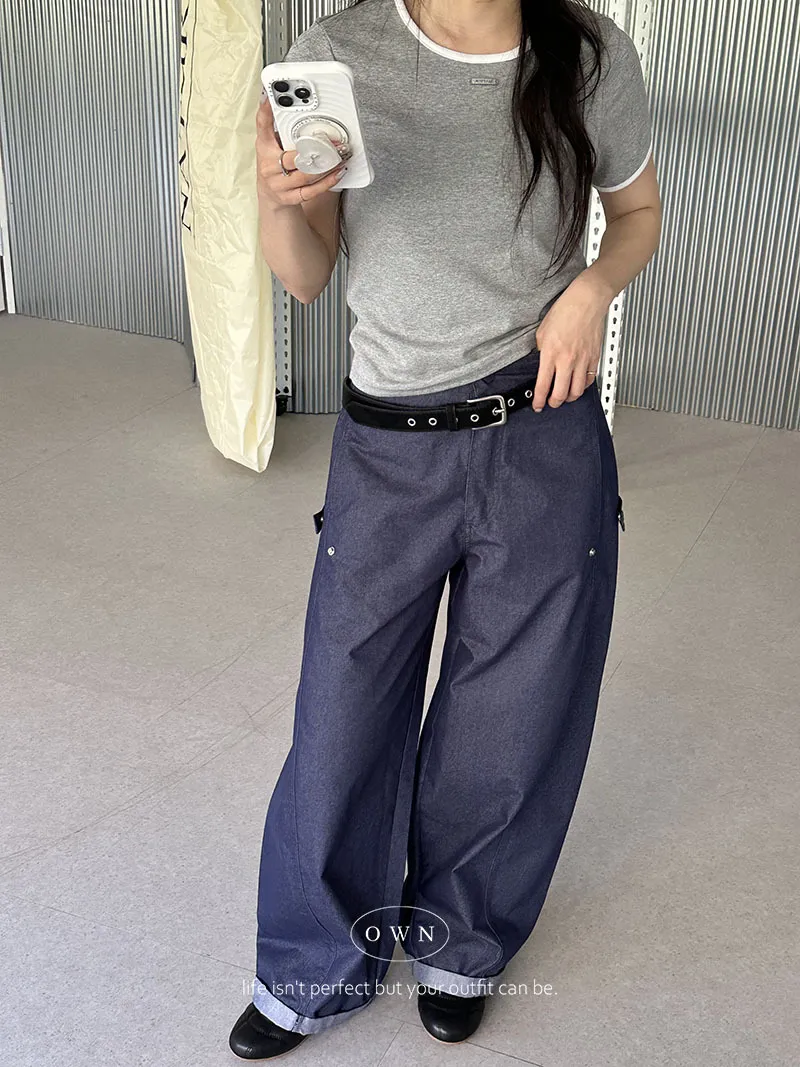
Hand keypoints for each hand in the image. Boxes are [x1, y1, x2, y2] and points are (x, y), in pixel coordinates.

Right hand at [256, 96, 347, 210]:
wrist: (271, 196)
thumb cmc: (275, 166)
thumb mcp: (272, 146)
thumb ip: (281, 131)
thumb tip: (296, 109)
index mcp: (264, 148)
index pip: (263, 127)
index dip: (265, 112)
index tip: (269, 97)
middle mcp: (269, 167)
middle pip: (293, 157)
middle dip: (316, 150)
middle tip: (333, 143)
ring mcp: (279, 185)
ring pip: (306, 175)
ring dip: (326, 166)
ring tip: (340, 157)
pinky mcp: (291, 198)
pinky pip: (312, 190)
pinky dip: (327, 181)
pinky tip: (337, 173)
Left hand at [531, 274, 608, 410]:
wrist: (587, 300)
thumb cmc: (566, 310)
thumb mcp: (543, 330)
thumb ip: (541, 349)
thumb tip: (542, 361)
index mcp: (550, 354)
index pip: (543, 386)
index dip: (539, 400)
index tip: (537, 405)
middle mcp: (567, 360)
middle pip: (561, 393)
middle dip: (554, 403)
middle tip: (551, 403)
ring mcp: (582, 360)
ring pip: (577, 391)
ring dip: (569, 397)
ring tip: (565, 396)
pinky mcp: (594, 358)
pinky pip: (589, 379)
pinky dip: (583, 386)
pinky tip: (579, 384)